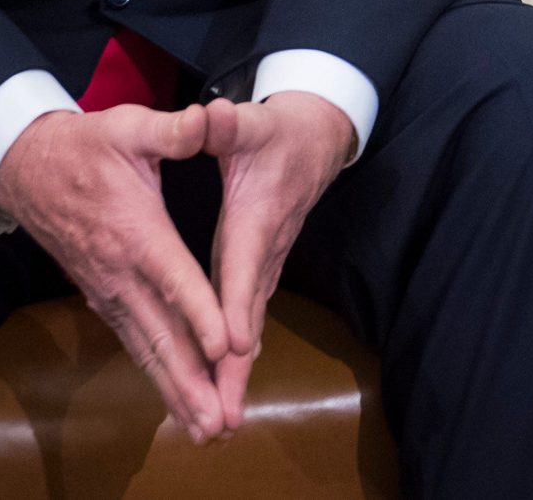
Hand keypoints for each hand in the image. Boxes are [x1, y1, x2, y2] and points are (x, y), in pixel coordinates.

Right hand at [0, 105, 232, 441]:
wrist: (26, 166)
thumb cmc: (86, 144)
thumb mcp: (129, 125)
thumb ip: (172, 130)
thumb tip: (209, 117)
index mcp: (136, 232)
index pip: (174, 279)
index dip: (200, 314)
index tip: (225, 349)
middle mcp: (120, 272)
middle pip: (161, 333)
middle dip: (192, 379)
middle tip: (220, 421)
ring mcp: (108, 290)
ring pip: (146, 348)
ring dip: (174, 389)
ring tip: (205, 427)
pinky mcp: (102, 296)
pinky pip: (133, 342)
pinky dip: (155, 373)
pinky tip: (176, 400)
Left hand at [201, 92, 356, 427]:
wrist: (319, 137)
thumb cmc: (280, 130)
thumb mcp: (256, 120)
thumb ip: (230, 124)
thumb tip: (214, 116)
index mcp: (258, 215)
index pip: (243, 265)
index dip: (236, 305)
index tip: (231, 346)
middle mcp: (266, 247)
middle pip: (250, 312)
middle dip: (237, 366)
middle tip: (224, 413)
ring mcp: (268, 261)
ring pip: (251, 321)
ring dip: (237, 371)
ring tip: (222, 416)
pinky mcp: (264, 267)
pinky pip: (249, 315)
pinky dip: (238, 354)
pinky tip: (225, 382)